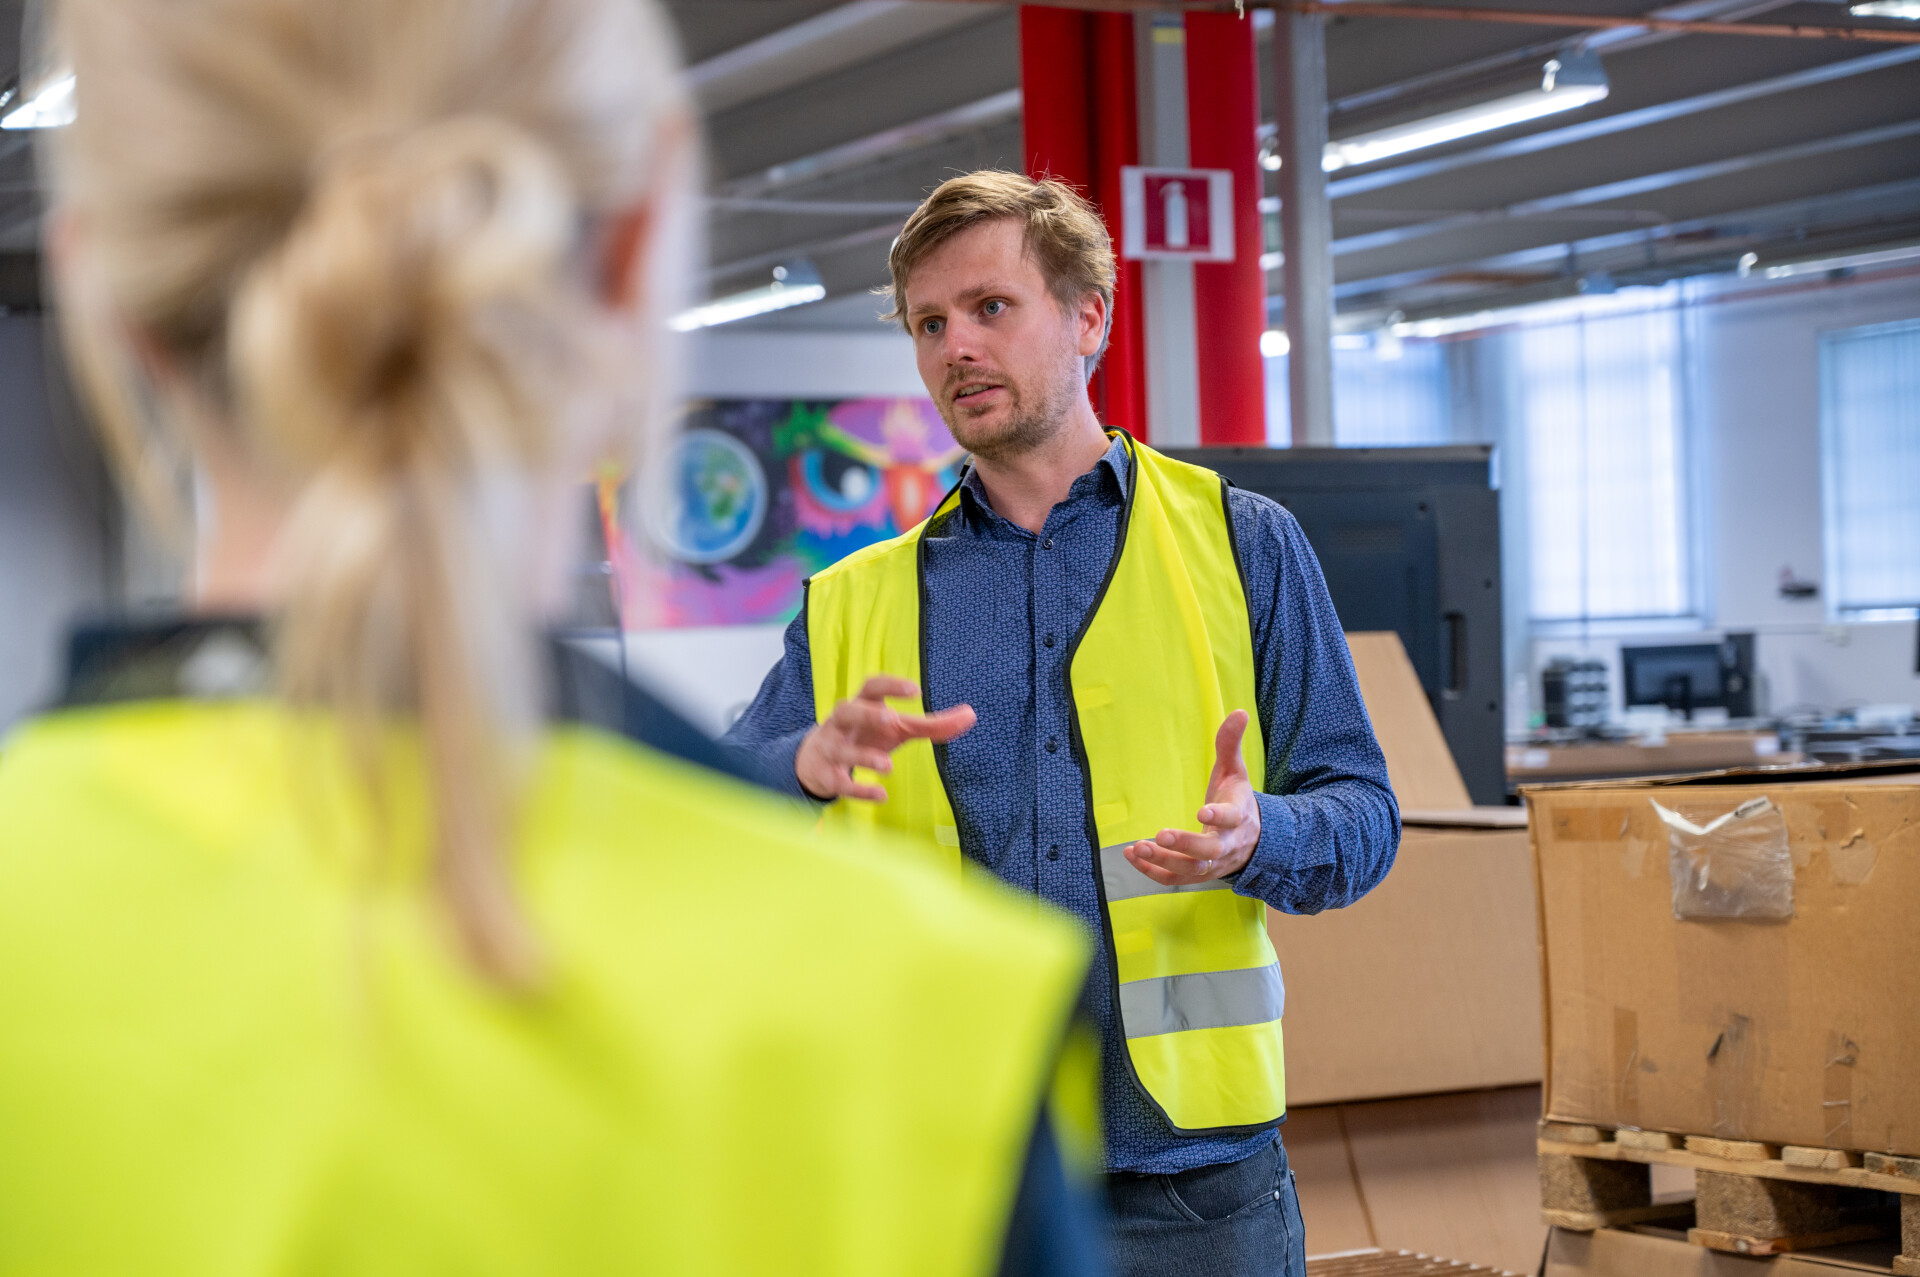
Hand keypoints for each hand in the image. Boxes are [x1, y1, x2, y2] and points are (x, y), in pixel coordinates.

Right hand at [795, 675, 976, 802]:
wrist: (817, 761)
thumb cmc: (867, 735)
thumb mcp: (898, 729)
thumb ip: (932, 725)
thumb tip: (972, 715)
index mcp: (862, 704)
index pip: (872, 687)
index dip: (891, 686)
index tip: (915, 690)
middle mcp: (842, 723)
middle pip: (846, 710)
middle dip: (867, 715)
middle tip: (892, 720)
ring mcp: (831, 749)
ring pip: (841, 749)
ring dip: (863, 756)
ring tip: (888, 766)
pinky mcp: (827, 776)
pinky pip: (839, 782)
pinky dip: (859, 790)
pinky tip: (881, 796)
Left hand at [1122, 710, 1260, 886]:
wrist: (1253, 841)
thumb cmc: (1238, 801)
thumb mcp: (1236, 771)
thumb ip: (1230, 743)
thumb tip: (1239, 712)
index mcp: (1238, 816)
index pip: (1231, 818)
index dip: (1217, 817)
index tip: (1202, 812)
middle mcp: (1227, 844)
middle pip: (1209, 851)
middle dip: (1185, 844)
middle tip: (1160, 834)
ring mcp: (1213, 863)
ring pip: (1191, 869)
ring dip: (1163, 860)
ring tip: (1138, 847)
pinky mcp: (1198, 874)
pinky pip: (1176, 880)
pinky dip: (1153, 872)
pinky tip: (1133, 856)